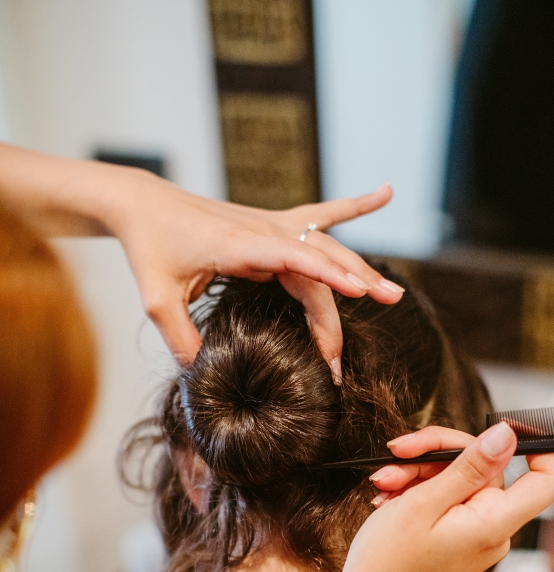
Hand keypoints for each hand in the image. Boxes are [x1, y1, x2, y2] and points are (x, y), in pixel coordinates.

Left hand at [110, 172, 403, 368]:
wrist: (144, 204)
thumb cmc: (149, 247)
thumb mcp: (156, 299)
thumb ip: (180, 338)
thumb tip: (201, 378)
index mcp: (238, 244)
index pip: (293, 257)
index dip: (329, 274)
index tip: (359, 292)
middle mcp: (263, 230)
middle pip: (317, 266)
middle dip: (341, 304)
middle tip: (346, 352)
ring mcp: (272, 225)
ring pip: (327, 248)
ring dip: (361, 270)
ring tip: (392, 295)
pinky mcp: (273, 226)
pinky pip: (322, 215)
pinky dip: (355, 206)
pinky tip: (386, 193)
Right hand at [337, 423, 553, 571]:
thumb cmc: (387, 563)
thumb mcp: (424, 503)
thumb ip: (469, 467)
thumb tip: (506, 436)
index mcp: (494, 524)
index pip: (549, 479)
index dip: (538, 446)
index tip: (502, 427)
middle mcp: (494, 530)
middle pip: (487, 467)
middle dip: (438, 454)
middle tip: (400, 454)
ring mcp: (477, 533)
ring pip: (460, 478)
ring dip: (419, 472)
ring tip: (385, 484)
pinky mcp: (459, 535)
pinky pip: (449, 497)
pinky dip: (419, 490)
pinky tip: (391, 497)